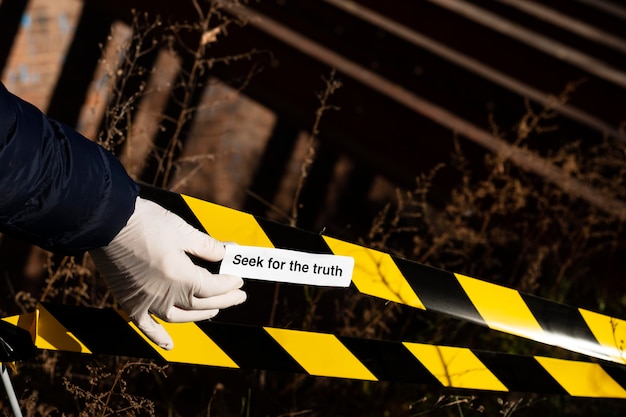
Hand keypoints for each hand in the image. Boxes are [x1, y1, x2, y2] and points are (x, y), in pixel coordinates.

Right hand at [88, 196, 245, 348]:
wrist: (106, 222)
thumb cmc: (146, 222)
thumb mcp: (183, 231)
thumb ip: (207, 247)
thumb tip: (228, 252)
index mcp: (181, 277)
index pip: (214, 287)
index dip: (229, 284)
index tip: (239, 279)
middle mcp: (165, 295)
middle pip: (201, 304)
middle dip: (223, 300)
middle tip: (238, 295)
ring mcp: (146, 302)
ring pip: (179, 317)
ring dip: (199, 315)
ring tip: (214, 309)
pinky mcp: (129, 302)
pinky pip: (145, 326)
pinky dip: (157, 337)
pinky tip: (170, 344)